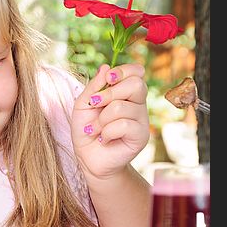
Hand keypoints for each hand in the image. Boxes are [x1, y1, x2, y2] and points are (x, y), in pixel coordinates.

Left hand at [70, 63, 148, 181]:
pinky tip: (104, 139)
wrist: (88, 159)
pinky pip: (123, 125)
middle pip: (136, 84)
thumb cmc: (87, 130)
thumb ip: (94, 87)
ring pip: (121, 107)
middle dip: (109, 93)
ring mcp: (142, 120)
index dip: (124, 71)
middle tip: (95, 105)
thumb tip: (106, 67)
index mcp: (126, 93)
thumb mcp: (84, 105)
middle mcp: (137, 104)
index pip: (136, 72)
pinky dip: (107, 132)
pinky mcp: (141, 136)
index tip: (108, 78)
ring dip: (102, 119)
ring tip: (96, 130)